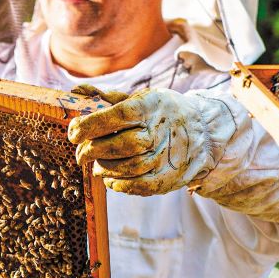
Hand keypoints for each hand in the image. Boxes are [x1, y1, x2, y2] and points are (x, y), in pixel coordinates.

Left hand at [67, 85, 236, 196]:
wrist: (204, 132)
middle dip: (92, 151)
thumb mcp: (141, 98)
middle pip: (121, 145)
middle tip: (81, 153)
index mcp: (150, 107)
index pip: (116, 116)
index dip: (90, 126)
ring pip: (127, 168)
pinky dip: (118, 184)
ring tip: (96, 165)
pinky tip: (111, 177)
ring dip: (104, 168)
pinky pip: (138, 186)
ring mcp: (167, 157)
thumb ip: (107, 98)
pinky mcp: (169, 178)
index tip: (73, 132)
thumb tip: (76, 91)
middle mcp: (160, 132)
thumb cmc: (162, 113)